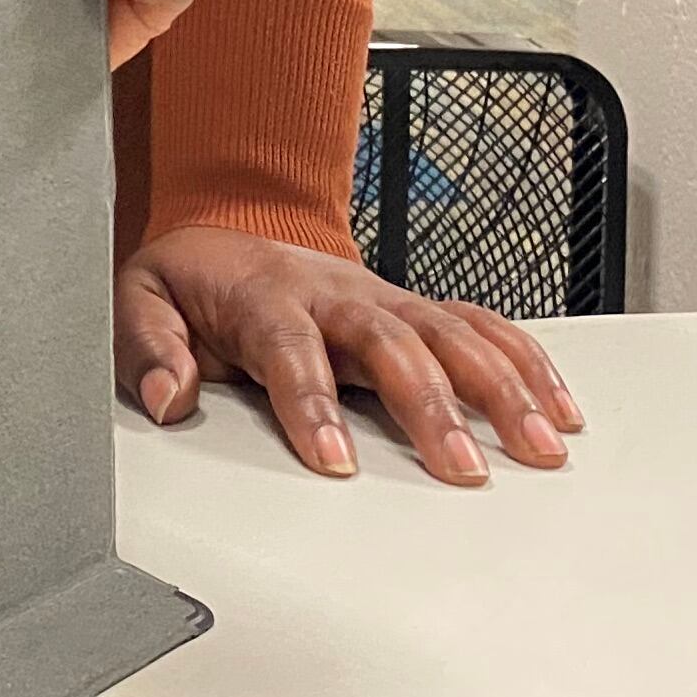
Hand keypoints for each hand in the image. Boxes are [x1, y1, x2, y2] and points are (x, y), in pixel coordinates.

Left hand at [117, 223, 578, 484]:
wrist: (227, 227)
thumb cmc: (192, 280)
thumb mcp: (138, 301)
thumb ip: (146, 348)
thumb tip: (167, 395)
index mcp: (264, 295)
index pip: (292, 351)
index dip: (313, 405)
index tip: (333, 462)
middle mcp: (335, 292)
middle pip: (393, 344)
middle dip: (433, 407)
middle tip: (464, 469)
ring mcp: (382, 296)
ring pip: (452, 333)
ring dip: (501, 387)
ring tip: (539, 444)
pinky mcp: (413, 307)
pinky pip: (479, 326)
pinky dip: (525, 362)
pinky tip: (558, 407)